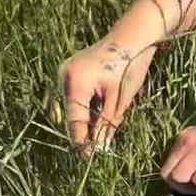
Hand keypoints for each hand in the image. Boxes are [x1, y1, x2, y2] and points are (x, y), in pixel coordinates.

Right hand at [59, 37, 154, 154]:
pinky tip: (94, 119)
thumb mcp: (120, 100)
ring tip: (96, 137)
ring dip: (81, 121)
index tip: (89, 158)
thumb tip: (99, 149)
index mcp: (76, 83)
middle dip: (81, 132)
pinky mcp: (69, 71)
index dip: (82, 141)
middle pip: (69, 114)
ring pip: (69, 107)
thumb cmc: (130, 65)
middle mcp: (64, 77)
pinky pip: (71, 96)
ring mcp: (64, 72)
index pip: (75, 121)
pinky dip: (81, 109)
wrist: (132, 37)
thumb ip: (107, 124)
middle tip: (94, 150)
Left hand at [160, 113, 195, 193]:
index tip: (187, 181)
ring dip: (193, 184)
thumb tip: (183, 172)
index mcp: (185, 135)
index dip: (174, 176)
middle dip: (179, 185)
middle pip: (169, 173)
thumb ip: (192, 151)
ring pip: (181, 178)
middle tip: (192, 189)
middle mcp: (188, 142)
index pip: (168, 162)